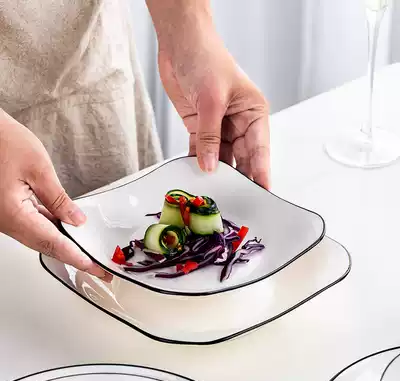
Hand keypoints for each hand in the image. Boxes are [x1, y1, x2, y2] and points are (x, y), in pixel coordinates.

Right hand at [0, 110, 111, 281]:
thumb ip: (59, 199)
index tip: (93, 267)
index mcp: (13, 214)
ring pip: (38, 236)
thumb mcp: (39, 169)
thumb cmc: (1, 142)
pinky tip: (65, 227)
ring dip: (62, 244)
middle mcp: (6, 221)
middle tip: (95, 266)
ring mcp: (5, 216)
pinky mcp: (6, 209)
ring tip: (85, 250)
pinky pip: (31, 224)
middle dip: (72, 256)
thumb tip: (76, 220)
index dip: (76, 257)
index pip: (52, 243)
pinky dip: (50, 228)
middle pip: (45, 245)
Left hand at [158, 31, 269, 188]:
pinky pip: (200, 150)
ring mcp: (218, 126)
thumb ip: (210, 136)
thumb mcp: (212, 99)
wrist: (180, 44)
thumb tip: (209, 165)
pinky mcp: (199, 127)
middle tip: (235, 198)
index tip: (261, 191)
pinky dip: (197, 162)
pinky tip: (196, 175)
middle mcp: (238, 122)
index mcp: (253, 112)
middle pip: (241, 156)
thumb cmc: (206, 58)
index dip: (260, 171)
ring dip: (215, 172)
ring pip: (220, 157)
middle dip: (238, 176)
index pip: (259, 148)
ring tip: (213, 190)